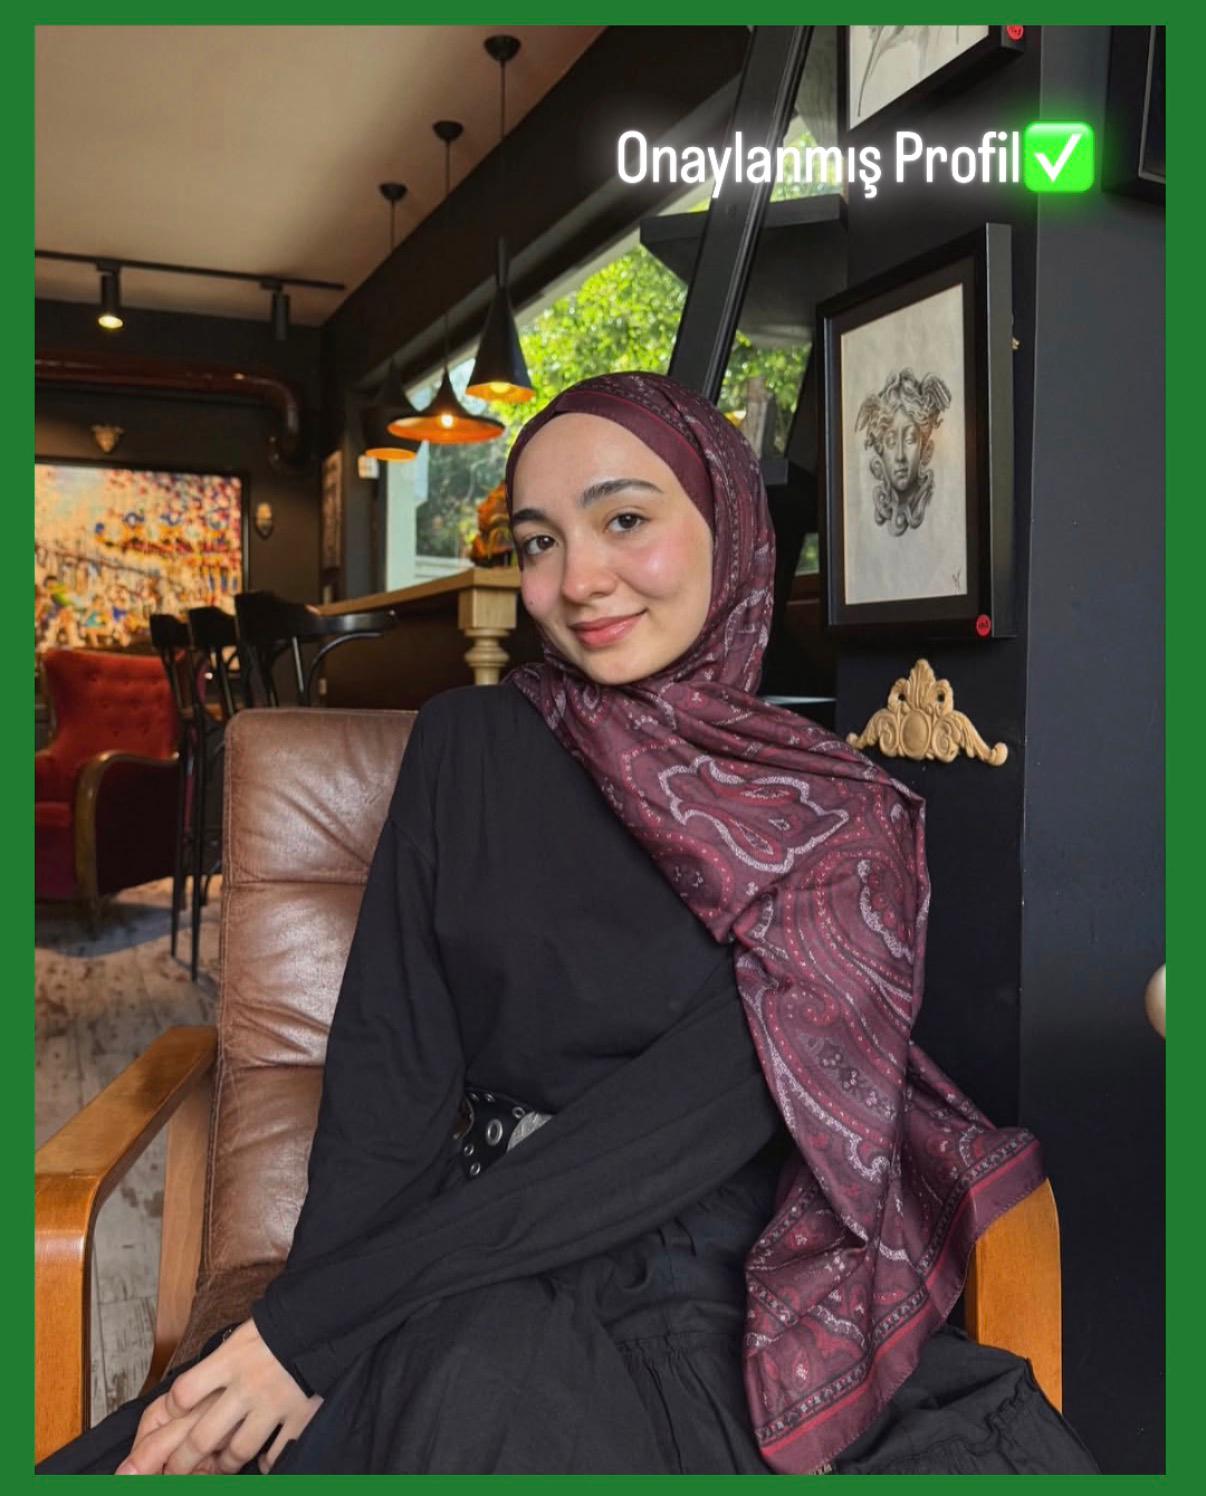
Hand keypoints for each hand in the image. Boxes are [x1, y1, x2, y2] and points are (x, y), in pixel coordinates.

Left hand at [115, 1319, 322, 1474]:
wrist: (328, 1318)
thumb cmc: (282, 1324)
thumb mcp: (245, 1332)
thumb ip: (221, 1360)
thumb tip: (196, 1388)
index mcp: (230, 1360)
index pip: (183, 1393)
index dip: (171, 1410)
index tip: (173, 1416)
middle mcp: (247, 1385)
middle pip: (202, 1437)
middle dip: (183, 1461)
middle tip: (176, 1470)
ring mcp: (274, 1404)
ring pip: (237, 1451)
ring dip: (225, 1464)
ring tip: (222, 1466)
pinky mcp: (300, 1416)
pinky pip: (276, 1454)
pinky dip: (268, 1462)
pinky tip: (265, 1459)